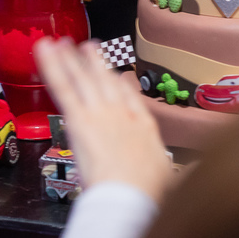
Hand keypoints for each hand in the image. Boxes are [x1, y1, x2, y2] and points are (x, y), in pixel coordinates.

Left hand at [35, 37, 171, 201]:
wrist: (130, 194)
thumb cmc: (147, 191)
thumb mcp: (171, 178)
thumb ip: (179, 171)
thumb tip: (194, 172)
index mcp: (142, 125)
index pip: (129, 96)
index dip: (120, 82)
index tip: (116, 74)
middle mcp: (120, 112)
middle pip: (104, 81)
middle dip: (95, 62)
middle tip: (88, 46)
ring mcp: (99, 112)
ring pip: (82, 78)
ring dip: (70, 58)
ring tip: (61, 43)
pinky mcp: (79, 118)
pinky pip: (62, 87)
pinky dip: (52, 66)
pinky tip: (44, 50)